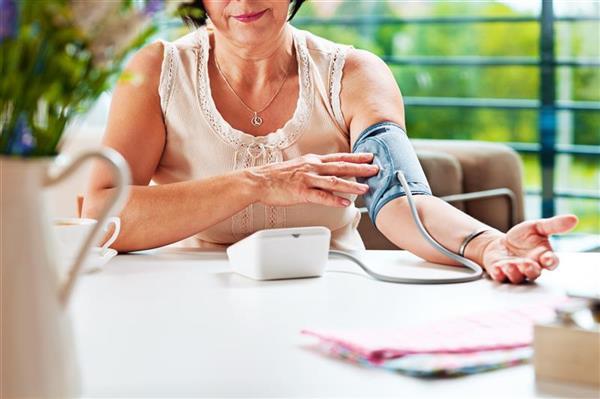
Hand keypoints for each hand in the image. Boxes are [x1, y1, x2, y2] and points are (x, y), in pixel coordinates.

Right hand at [248, 152, 378, 207]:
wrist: (258, 181)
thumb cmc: (276, 177)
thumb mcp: (298, 166)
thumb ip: (313, 169)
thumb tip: (327, 172)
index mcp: (312, 161)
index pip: (339, 157)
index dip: (356, 157)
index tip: (370, 156)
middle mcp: (312, 167)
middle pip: (341, 166)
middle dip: (360, 168)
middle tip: (376, 168)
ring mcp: (307, 179)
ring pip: (334, 181)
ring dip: (351, 184)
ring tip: (365, 188)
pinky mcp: (301, 192)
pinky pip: (321, 197)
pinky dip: (334, 200)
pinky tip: (345, 203)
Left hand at [481, 215, 578, 283]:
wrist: (500, 244)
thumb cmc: (522, 238)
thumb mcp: (537, 227)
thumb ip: (554, 225)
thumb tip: (573, 219)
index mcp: (543, 257)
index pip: (551, 262)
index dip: (551, 261)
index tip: (548, 258)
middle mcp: (530, 267)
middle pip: (534, 273)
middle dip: (530, 269)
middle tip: (527, 264)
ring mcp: (515, 272)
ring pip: (517, 277)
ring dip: (514, 272)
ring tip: (510, 265)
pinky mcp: (500, 272)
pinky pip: (500, 276)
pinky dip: (499, 273)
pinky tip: (497, 269)